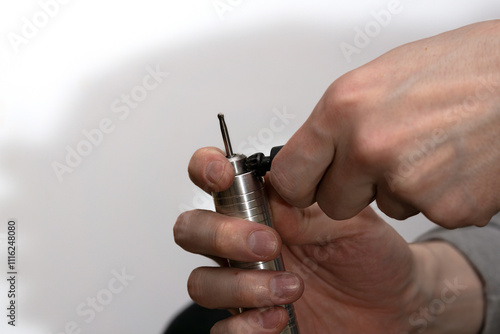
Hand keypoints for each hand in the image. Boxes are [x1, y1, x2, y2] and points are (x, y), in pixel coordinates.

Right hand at [174, 147, 483, 332]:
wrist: (393, 302)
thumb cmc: (369, 255)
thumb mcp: (348, 218)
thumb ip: (305, 204)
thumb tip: (268, 193)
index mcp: (263, 208)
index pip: (214, 180)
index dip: (204, 169)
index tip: (222, 175)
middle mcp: (244, 245)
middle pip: (191, 230)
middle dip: (221, 234)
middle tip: (268, 243)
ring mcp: (244, 284)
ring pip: (202, 282)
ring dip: (241, 285)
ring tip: (291, 287)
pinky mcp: (252, 325)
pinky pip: (223, 329)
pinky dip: (246, 326)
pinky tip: (279, 317)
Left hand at [270, 20, 499, 227]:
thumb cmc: (458, 69)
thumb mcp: (375, 81)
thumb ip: (336, 123)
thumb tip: (311, 153)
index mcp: (343, 109)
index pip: (289, 176)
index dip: (296, 186)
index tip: (303, 187)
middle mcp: (369, 147)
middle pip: (332, 203)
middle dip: (351, 190)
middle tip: (379, 162)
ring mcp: (407, 181)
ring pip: (383, 207)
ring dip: (399, 187)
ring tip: (428, 148)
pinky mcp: (446, 208)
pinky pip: (424, 213)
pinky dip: (436, 196)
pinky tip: (452, 163)